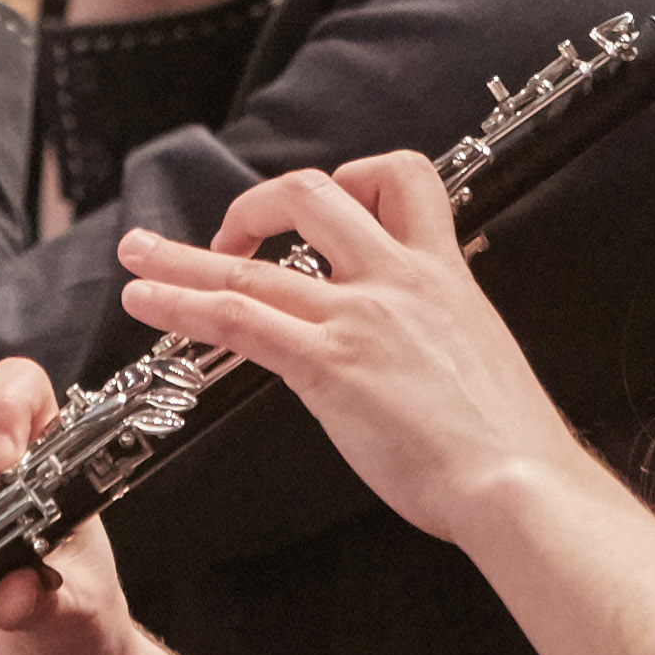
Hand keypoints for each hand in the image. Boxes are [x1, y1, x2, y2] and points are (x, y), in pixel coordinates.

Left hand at [112, 151, 579, 548]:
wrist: (516, 479)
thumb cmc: (508, 440)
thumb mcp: (479, 355)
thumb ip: (434, 335)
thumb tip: (405, 351)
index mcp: (443, 272)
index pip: (403, 179)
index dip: (355, 175)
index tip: (326, 205)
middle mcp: (398, 279)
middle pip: (314, 194)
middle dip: (259, 203)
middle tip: (231, 234)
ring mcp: (359, 319)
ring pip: (254, 264)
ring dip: (182, 256)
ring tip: (137, 253)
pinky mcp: (328, 365)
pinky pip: (239, 319)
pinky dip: (182, 303)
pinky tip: (148, 302)